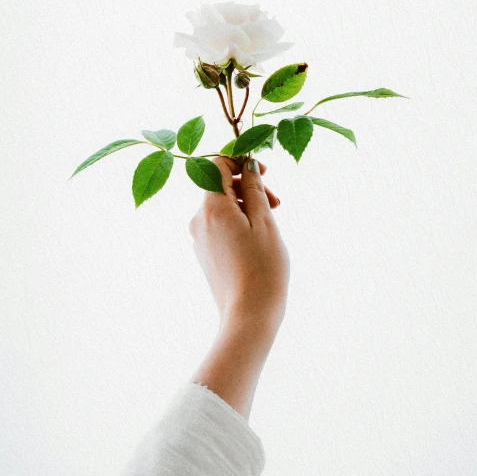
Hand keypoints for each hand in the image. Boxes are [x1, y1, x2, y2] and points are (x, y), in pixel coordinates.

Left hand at [188, 156, 289, 328]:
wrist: (249, 315)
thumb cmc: (262, 267)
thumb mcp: (264, 221)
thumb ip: (254, 188)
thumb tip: (248, 164)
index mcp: (211, 207)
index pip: (216, 164)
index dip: (240, 160)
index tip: (264, 171)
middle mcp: (198, 220)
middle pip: (220, 185)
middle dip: (248, 186)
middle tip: (277, 202)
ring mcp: (199, 238)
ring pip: (221, 206)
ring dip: (246, 204)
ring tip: (272, 220)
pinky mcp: (205, 253)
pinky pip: (219, 224)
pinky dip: (238, 221)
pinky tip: (258, 237)